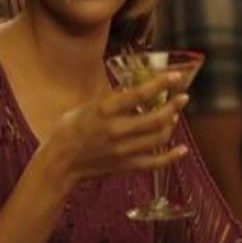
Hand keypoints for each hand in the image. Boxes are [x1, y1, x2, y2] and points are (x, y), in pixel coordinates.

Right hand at [41, 71, 189, 185]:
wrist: (59, 162)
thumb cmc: (70, 129)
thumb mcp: (88, 106)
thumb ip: (112, 99)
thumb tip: (135, 87)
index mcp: (104, 110)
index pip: (138, 94)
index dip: (160, 84)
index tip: (176, 76)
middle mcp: (115, 130)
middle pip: (155, 119)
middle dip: (174, 106)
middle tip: (182, 97)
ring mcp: (122, 150)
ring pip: (158, 138)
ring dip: (171, 125)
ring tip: (174, 116)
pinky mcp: (125, 165)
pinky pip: (154, 163)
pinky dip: (171, 157)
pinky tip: (182, 150)